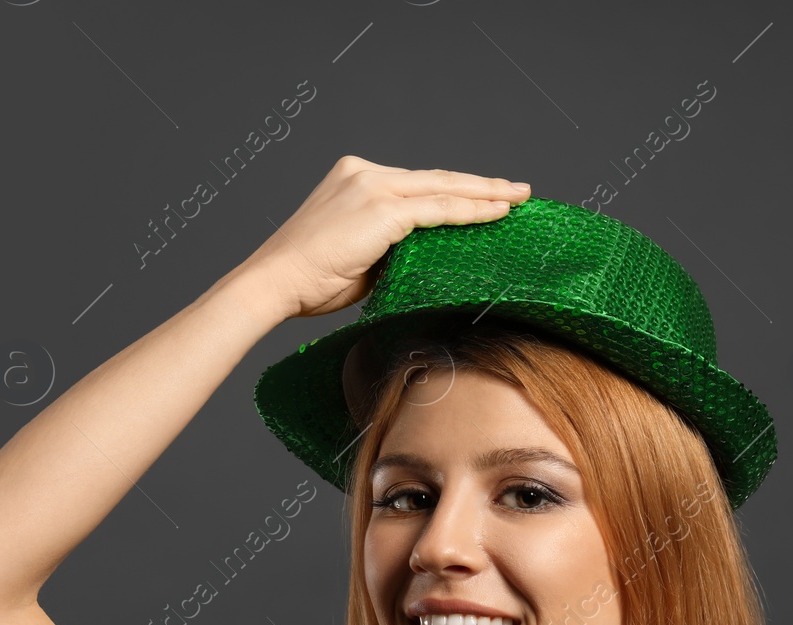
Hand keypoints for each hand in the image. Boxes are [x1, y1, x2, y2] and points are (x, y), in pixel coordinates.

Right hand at [234, 155, 530, 321]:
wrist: (274, 282)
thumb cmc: (307, 280)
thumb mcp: (356, 257)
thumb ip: (390, 249)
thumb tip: (423, 260)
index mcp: (353, 178)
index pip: (415, 184)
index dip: (452, 190)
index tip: (483, 196)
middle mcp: (364, 173)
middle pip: (436, 178)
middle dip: (481, 185)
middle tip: (516, 189)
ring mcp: (374, 187)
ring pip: (443, 188)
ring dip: (486, 194)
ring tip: (518, 198)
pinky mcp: (383, 208)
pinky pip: (438, 209)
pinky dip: (472, 211)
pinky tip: (497, 214)